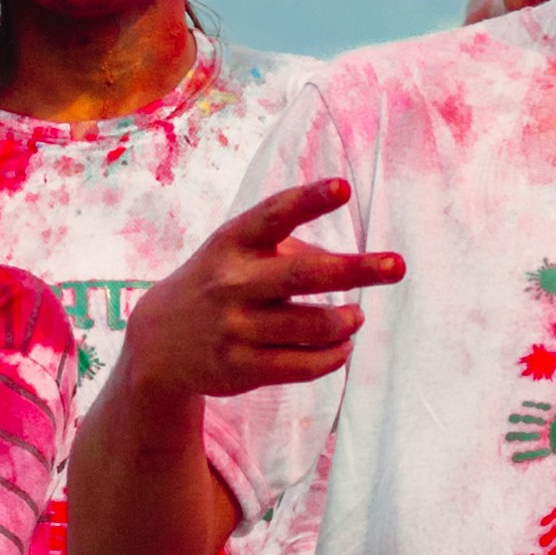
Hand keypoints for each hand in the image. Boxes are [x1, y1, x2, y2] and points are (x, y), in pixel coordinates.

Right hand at [126, 180, 402, 400]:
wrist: (158, 344)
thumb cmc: (219, 284)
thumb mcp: (239, 253)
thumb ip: (291, 250)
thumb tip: (355, 265)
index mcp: (233, 242)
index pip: (273, 215)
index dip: (309, 200)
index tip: (343, 187)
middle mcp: (232, 282)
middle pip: (302, 275)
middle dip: (354, 269)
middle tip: (397, 266)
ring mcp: (235, 327)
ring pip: (310, 326)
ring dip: (344, 322)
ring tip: (356, 316)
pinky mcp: (241, 367)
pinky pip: (301, 364)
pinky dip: (332, 356)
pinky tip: (343, 346)